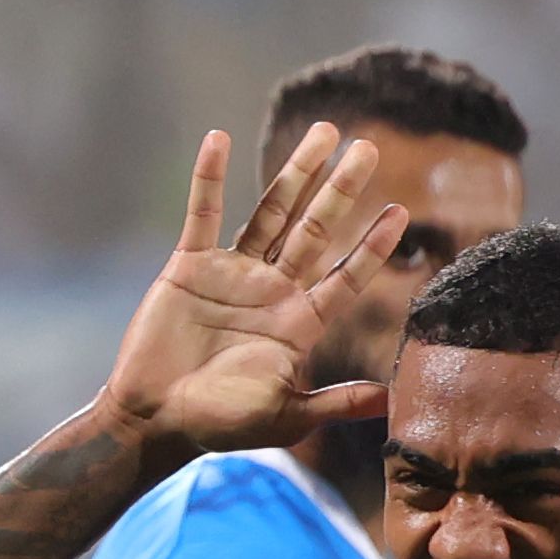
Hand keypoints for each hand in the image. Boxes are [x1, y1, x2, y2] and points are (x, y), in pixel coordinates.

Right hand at [102, 124, 404, 451]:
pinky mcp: (189, 266)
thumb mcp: (289, 415)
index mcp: (301, 322)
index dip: (373, 246)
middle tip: (369, 148)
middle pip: (316, 229)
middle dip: (343, 190)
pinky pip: (202, 214)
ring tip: (323, 133)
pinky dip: (208, 177)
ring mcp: (233, 273)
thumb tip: (394, 402)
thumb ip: (338, 402)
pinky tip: (218, 139)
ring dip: (295, 172)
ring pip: (271, 211)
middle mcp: (274, 290)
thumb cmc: (224, 425)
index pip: (348, 276)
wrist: (158, 420)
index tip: (401, 212)